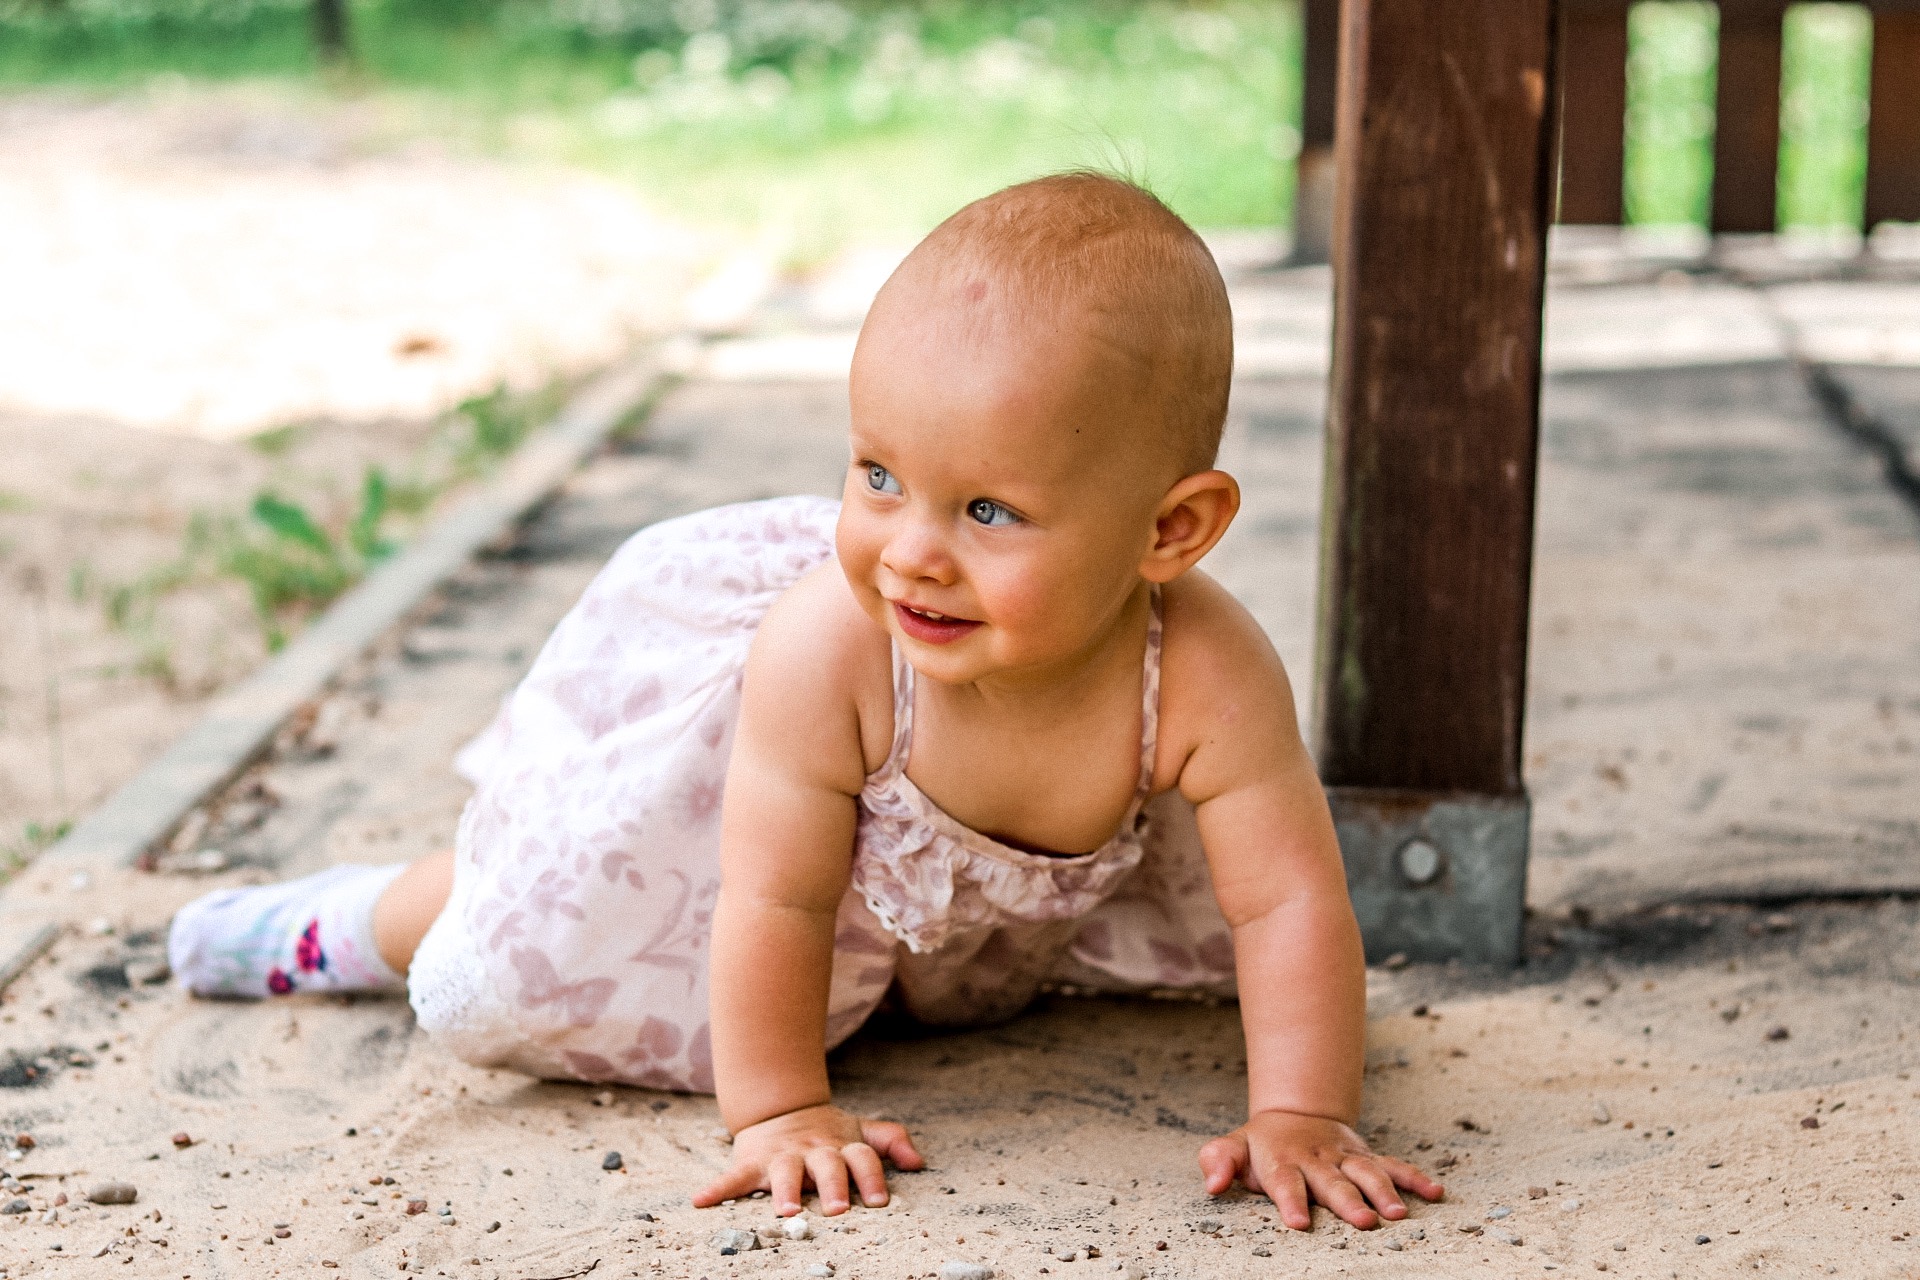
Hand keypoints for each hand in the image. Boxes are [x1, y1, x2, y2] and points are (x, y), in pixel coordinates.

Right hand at [692, 1103, 925, 1216]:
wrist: (781, 1108)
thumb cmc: (828, 1133)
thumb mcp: (861, 1132)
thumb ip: (891, 1140)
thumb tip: (918, 1162)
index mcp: (841, 1147)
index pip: (861, 1158)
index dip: (871, 1177)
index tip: (880, 1202)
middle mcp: (813, 1152)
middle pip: (826, 1166)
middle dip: (833, 1186)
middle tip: (838, 1210)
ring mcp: (781, 1157)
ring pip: (784, 1173)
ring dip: (784, 1191)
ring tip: (785, 1211)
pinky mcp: (752, 1163)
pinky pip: (733, 1178)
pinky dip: (717, 1189)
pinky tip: (701, 1202)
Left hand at [1197, 1109, 1443, 1230]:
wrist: (1295, 1112)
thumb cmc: (1261, 1145)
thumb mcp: (1233, 1147)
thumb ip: (1220, 1161)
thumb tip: (1211, 1183)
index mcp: (1282, 1161)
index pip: (1285, 1183)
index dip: (1290, 1201)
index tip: (1297, 1222)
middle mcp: (1317, 1159)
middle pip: (1333, 1182)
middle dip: (1348, 1201)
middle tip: (1364, 1221)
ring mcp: (1346, 1157)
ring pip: (1368, 1173)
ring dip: (1385, 1191)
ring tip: (1399, 1214)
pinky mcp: (1367, 1156)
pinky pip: (1394, 1164)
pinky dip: (1415, 1177)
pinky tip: (1435, 1192)